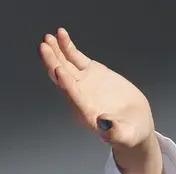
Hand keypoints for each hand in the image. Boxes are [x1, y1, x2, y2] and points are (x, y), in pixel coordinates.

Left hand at [39, 27, 164, 173]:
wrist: (132, 126)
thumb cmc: (127, 134)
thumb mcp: (123, 136)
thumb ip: (113, 133)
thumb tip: (104, 125)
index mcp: (85, 111)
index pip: (72, 95)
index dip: (65, 83)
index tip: (58, 69)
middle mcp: (79, 96)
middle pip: (62, 78)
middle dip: (53, 62)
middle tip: (44, 46)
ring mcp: (84, 83)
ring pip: (66, 65)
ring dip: (56, 52)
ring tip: (48, 37)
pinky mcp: (92, 73)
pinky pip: (76, 58)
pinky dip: (69, 47)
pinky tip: (62, 35)